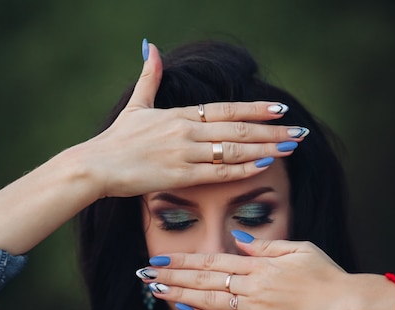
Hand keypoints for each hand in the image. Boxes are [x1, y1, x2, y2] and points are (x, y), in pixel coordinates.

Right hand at [68, 41, 308, 197]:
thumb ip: (149, 77)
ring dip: (265, 148)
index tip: (279, 109)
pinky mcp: (179, 176)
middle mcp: (186, 131)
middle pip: (238, 127)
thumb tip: (152, 48)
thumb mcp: (135, 105)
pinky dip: (242, 168)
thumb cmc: (116, 140)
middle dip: (272, 130)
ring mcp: (184, 154)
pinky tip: (263, 165)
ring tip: (290, 148)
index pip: (226, 109)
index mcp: (179, 114)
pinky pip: (218, 173)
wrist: (95, 166)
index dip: (255, 109)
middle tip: (299, 132)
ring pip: (234, 149)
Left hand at [139, 233, 356, 309]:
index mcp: (260, 263)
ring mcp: (255, 308)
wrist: (347, 304)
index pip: (212, 259)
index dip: (184, 259)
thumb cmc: (326, 274)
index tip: (163, 258)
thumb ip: (265, 246)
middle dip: (172, 275)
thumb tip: (237, 239)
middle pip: (204, 278)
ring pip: (209, 300)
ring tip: (156, 291)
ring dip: (180, 295)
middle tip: (146, 273)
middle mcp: (252, 284)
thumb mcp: (298, 248)